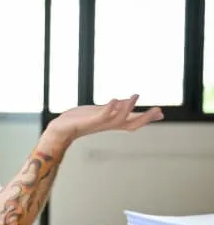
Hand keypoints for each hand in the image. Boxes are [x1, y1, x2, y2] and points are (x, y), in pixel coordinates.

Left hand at [47, 94, 163, 143]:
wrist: (62, 128)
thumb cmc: (81, 120)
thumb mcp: (101, 111)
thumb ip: (116, 108)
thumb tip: (130, 102)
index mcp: (112, 123)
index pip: (133, 122)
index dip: (147, 118)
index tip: (161, 113)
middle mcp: (108, 125)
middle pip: (131, 125)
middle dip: (145, 118)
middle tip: (159, 110)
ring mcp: (99, 123)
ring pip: (119, 119)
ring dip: (128, 108)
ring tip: (136, 96)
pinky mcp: (89, 120)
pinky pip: (102, 116)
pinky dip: (110, 108)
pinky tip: (115, 99)